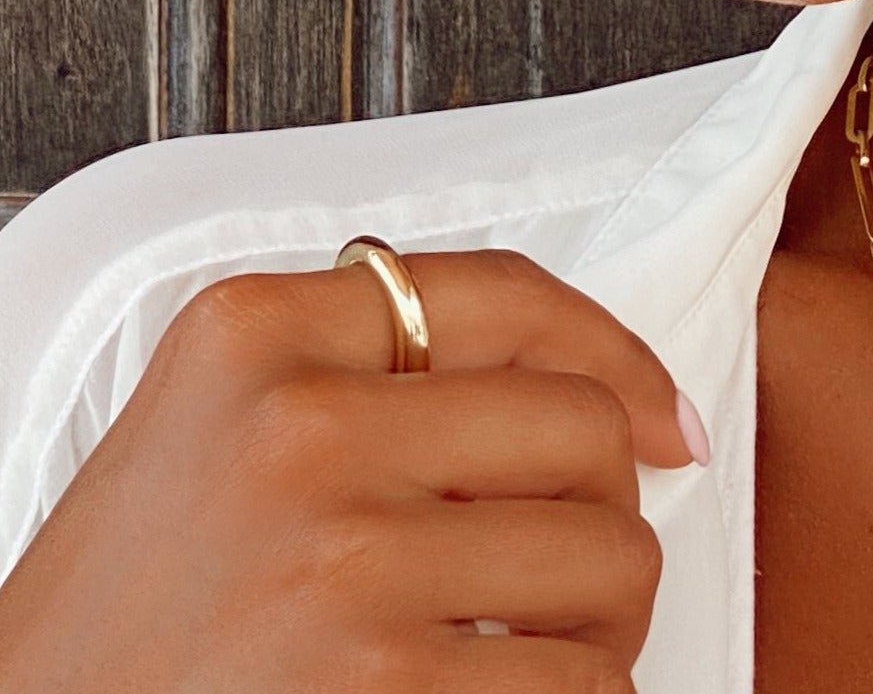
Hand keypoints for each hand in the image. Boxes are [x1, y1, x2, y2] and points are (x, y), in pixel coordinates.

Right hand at [0, 247, 700, 691]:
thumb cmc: (126, 626)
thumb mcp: (211, 436)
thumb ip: (362, 378)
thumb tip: (598, 398)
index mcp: (253, 335)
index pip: (510, 295)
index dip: (619, 356)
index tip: (669, 420)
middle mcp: (297, 427)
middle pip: (584, 430)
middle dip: (608, 515)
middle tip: (573, 584)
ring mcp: (336, 561)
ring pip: (607, 558)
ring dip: (604, 626)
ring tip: (541, 660)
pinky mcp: (374, 690)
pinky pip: (574, 684)